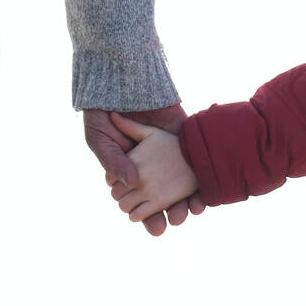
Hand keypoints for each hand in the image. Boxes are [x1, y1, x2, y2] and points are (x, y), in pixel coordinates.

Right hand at [83, 104, 204, 236]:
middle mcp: (152, 166)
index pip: (142, 202)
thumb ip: (114, 162)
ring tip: (192, 211)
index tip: (157, 227)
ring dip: (189, 200)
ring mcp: (169, 152)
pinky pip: (196, 160)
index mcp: (130, 172)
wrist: (117, 77)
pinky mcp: (183, 135)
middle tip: (176, 221)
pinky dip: (202, 178)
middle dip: (172, 212)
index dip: (149, 217)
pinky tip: (204, 192)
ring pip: (183, 183)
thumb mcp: (101, 139)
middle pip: (165, 197)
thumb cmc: (101, 111)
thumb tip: (132, 184)